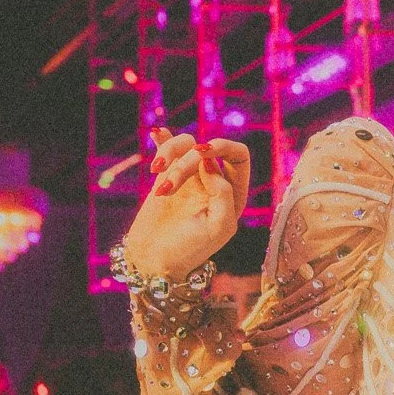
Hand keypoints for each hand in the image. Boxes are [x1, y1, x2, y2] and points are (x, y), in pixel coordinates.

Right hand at [122, 129, 251, 280]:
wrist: (155, 260)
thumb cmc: (190, 249)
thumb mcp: (219, 227)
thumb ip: (224, 194)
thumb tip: (210, 164)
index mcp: (233, 194)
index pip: (239, 155)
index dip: (222, 148)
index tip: (202, 156)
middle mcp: (214, 182)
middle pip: (207, 149)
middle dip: (187, 160)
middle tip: (169, 184)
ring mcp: (190, 177)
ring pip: (186, 144)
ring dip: (169, 154)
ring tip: (155, 171)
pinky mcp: (167, 177)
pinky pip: (168, 149)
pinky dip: (163, 140)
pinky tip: (156, 134)